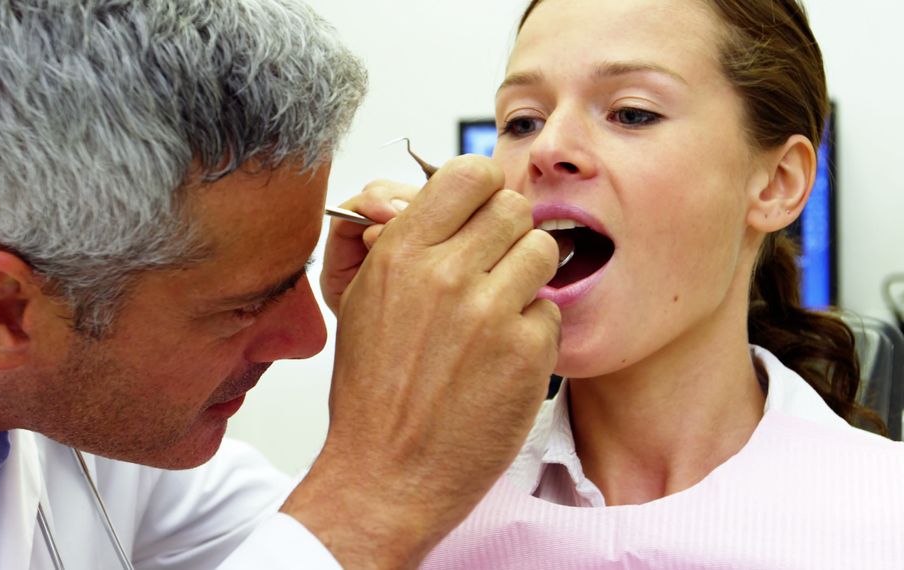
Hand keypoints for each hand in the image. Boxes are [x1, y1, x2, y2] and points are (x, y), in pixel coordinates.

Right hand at [284, 155, 561, 568]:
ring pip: (541, 250)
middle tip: (490, 268)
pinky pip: (551, 309)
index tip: (479, 213)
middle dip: (505, 234)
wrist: (386, 475)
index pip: (469, 173)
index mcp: (399, 254)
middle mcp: (444, 274)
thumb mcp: (364, 301)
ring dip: (525, 277)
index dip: (481, 190)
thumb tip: (436, 196)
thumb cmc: (373, 393)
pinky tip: (501, 359)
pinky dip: (533, 331)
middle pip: (513, 207)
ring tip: (498, 313)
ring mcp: (490, 314)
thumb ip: (405, 241)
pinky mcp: (527, 353)